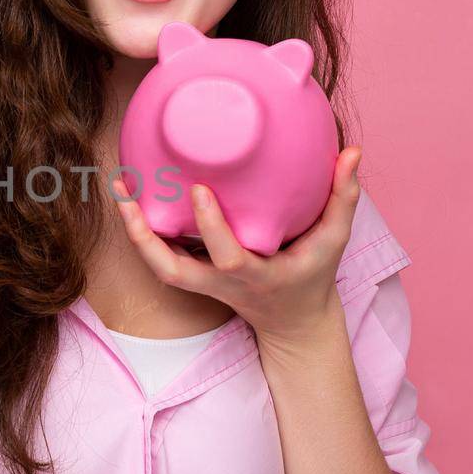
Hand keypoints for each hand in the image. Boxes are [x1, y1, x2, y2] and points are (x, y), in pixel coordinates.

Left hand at [111, 148, 363, 347]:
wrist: (293, 322)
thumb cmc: (313, 276)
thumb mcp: (335, 240)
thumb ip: (344, 196)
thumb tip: (353, 151)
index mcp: (254, 275)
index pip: (226, 256)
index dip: (210, 226)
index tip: (199, 189)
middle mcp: (220, 282)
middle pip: (170, 269)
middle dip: (144, 235)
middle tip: (126, 191)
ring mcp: (203, 282)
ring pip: (157, 265)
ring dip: (133, 229)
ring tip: (119, 186)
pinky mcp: (194, 275)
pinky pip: (160, 256)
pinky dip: (142, 230)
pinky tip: (132, 195)